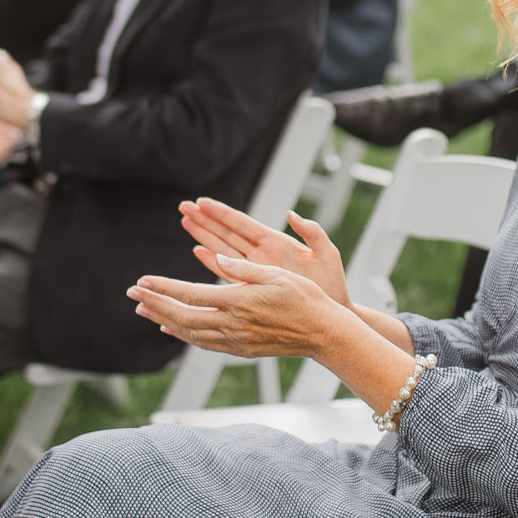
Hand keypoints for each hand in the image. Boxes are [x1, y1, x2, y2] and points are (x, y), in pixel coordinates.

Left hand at [128, 255, 348, 358]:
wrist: (324, 333)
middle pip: (182, 316)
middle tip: (132, 293)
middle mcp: (233, 324)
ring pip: (190, 333)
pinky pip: (204, 343)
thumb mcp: (276, 273)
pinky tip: (172, 328)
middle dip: (154, 304)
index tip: (142, 281)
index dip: (163, 288)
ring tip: (143, 310)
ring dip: (164, 321)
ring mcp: (236, 340)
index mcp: (239, 301)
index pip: (190, 294)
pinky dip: (184, 335)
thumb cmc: (305, 298)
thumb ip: (242, 268)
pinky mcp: (241, 349)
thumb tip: (215, 257)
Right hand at [177, 197, 351, 307]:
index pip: (243, 223)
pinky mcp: (253, 285)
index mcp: (276, 242)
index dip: (222, 213)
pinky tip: (198, 251)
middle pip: (227, 232)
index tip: (202, 201)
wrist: (329, 316)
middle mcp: (262, 253)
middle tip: (184, 206)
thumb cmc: (333, 284)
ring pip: (223, 249)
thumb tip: (293, 214)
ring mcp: (256, 269)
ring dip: (204, 235)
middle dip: (205, 220)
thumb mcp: (327, 254)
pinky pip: (228, 271)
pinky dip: (212, 262)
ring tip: (185, 221)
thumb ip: (313, 233)